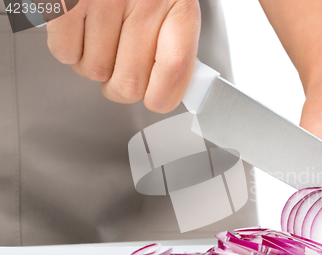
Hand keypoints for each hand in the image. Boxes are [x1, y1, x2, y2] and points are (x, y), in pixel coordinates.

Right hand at [46, 0, 199, 112]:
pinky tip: (81, 27)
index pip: (175, 69)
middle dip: (121, 85)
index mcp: (178, 6)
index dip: (162, 96)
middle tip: (122, 65)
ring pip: (95, 71)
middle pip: (130, 84)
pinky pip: (65, 53)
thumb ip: (176, 49)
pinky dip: (69, 48)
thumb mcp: (172, 9)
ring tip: (102, 34)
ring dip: (94, 62)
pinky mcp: (68, 1)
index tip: (156, 99)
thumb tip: (170, 90)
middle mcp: (144, 0)